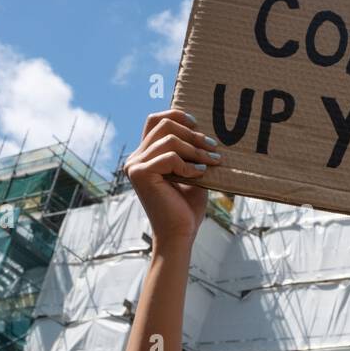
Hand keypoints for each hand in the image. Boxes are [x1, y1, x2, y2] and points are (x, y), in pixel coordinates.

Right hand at [124, 110, 215, 246]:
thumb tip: (204, 129)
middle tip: (214, 146)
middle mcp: (135, 159)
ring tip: (214, 161)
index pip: (155, 121)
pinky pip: (170, 157)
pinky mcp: (141, 174)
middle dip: (192, 133)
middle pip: (163, 124)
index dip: (176, 115)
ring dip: (196, 149)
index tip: (198, 123)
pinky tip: (201, 174)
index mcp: (144, 156)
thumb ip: (190, 153)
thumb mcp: (191, 174)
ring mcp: (135, 165)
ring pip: (169, 139)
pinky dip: (189, 165)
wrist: (179, 236)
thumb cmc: (186, 209)